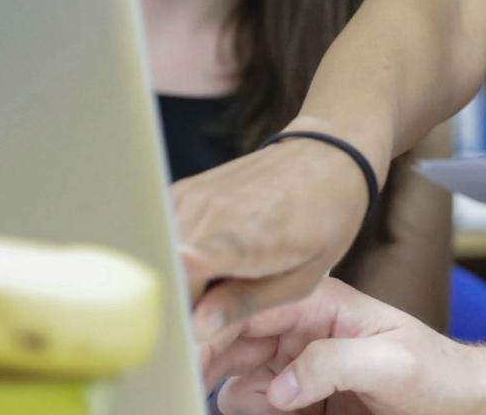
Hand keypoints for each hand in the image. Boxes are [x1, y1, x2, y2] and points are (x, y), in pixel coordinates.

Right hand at [172, 129, 375, 341]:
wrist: (323, 157)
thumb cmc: (322, 221)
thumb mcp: (300, 278)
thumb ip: (245, 303)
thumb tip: (197, 327)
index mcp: (249, 237)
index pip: (193, 264)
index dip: (180, 301)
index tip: (185, 326)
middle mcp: (210, 213)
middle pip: (169, 279)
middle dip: (182, 307)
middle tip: (219, 312)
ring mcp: (189, 198)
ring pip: (161, 261)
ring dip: (180, 280)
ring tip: (224, 278)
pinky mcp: (179, 191)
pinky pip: (162, 239)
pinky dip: (177, 256)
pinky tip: (212, 256)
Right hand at [206, 278, 485, 414]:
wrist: (455, 403)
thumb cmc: (434, 372)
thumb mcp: (391, 362)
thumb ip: (332, 363)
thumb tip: (280, 386)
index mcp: (320, 302)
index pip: (253, 303)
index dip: (213, 320)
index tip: (185, 343)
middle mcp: (298, 329)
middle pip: (229, 339)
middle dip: (207, 359)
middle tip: (192, 383)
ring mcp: (294, 365)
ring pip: (235, 380)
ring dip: (243, 397)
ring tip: (290, 410)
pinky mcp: (296, 399)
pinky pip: (254, 404)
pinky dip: (257, 412)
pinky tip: (288, 414)